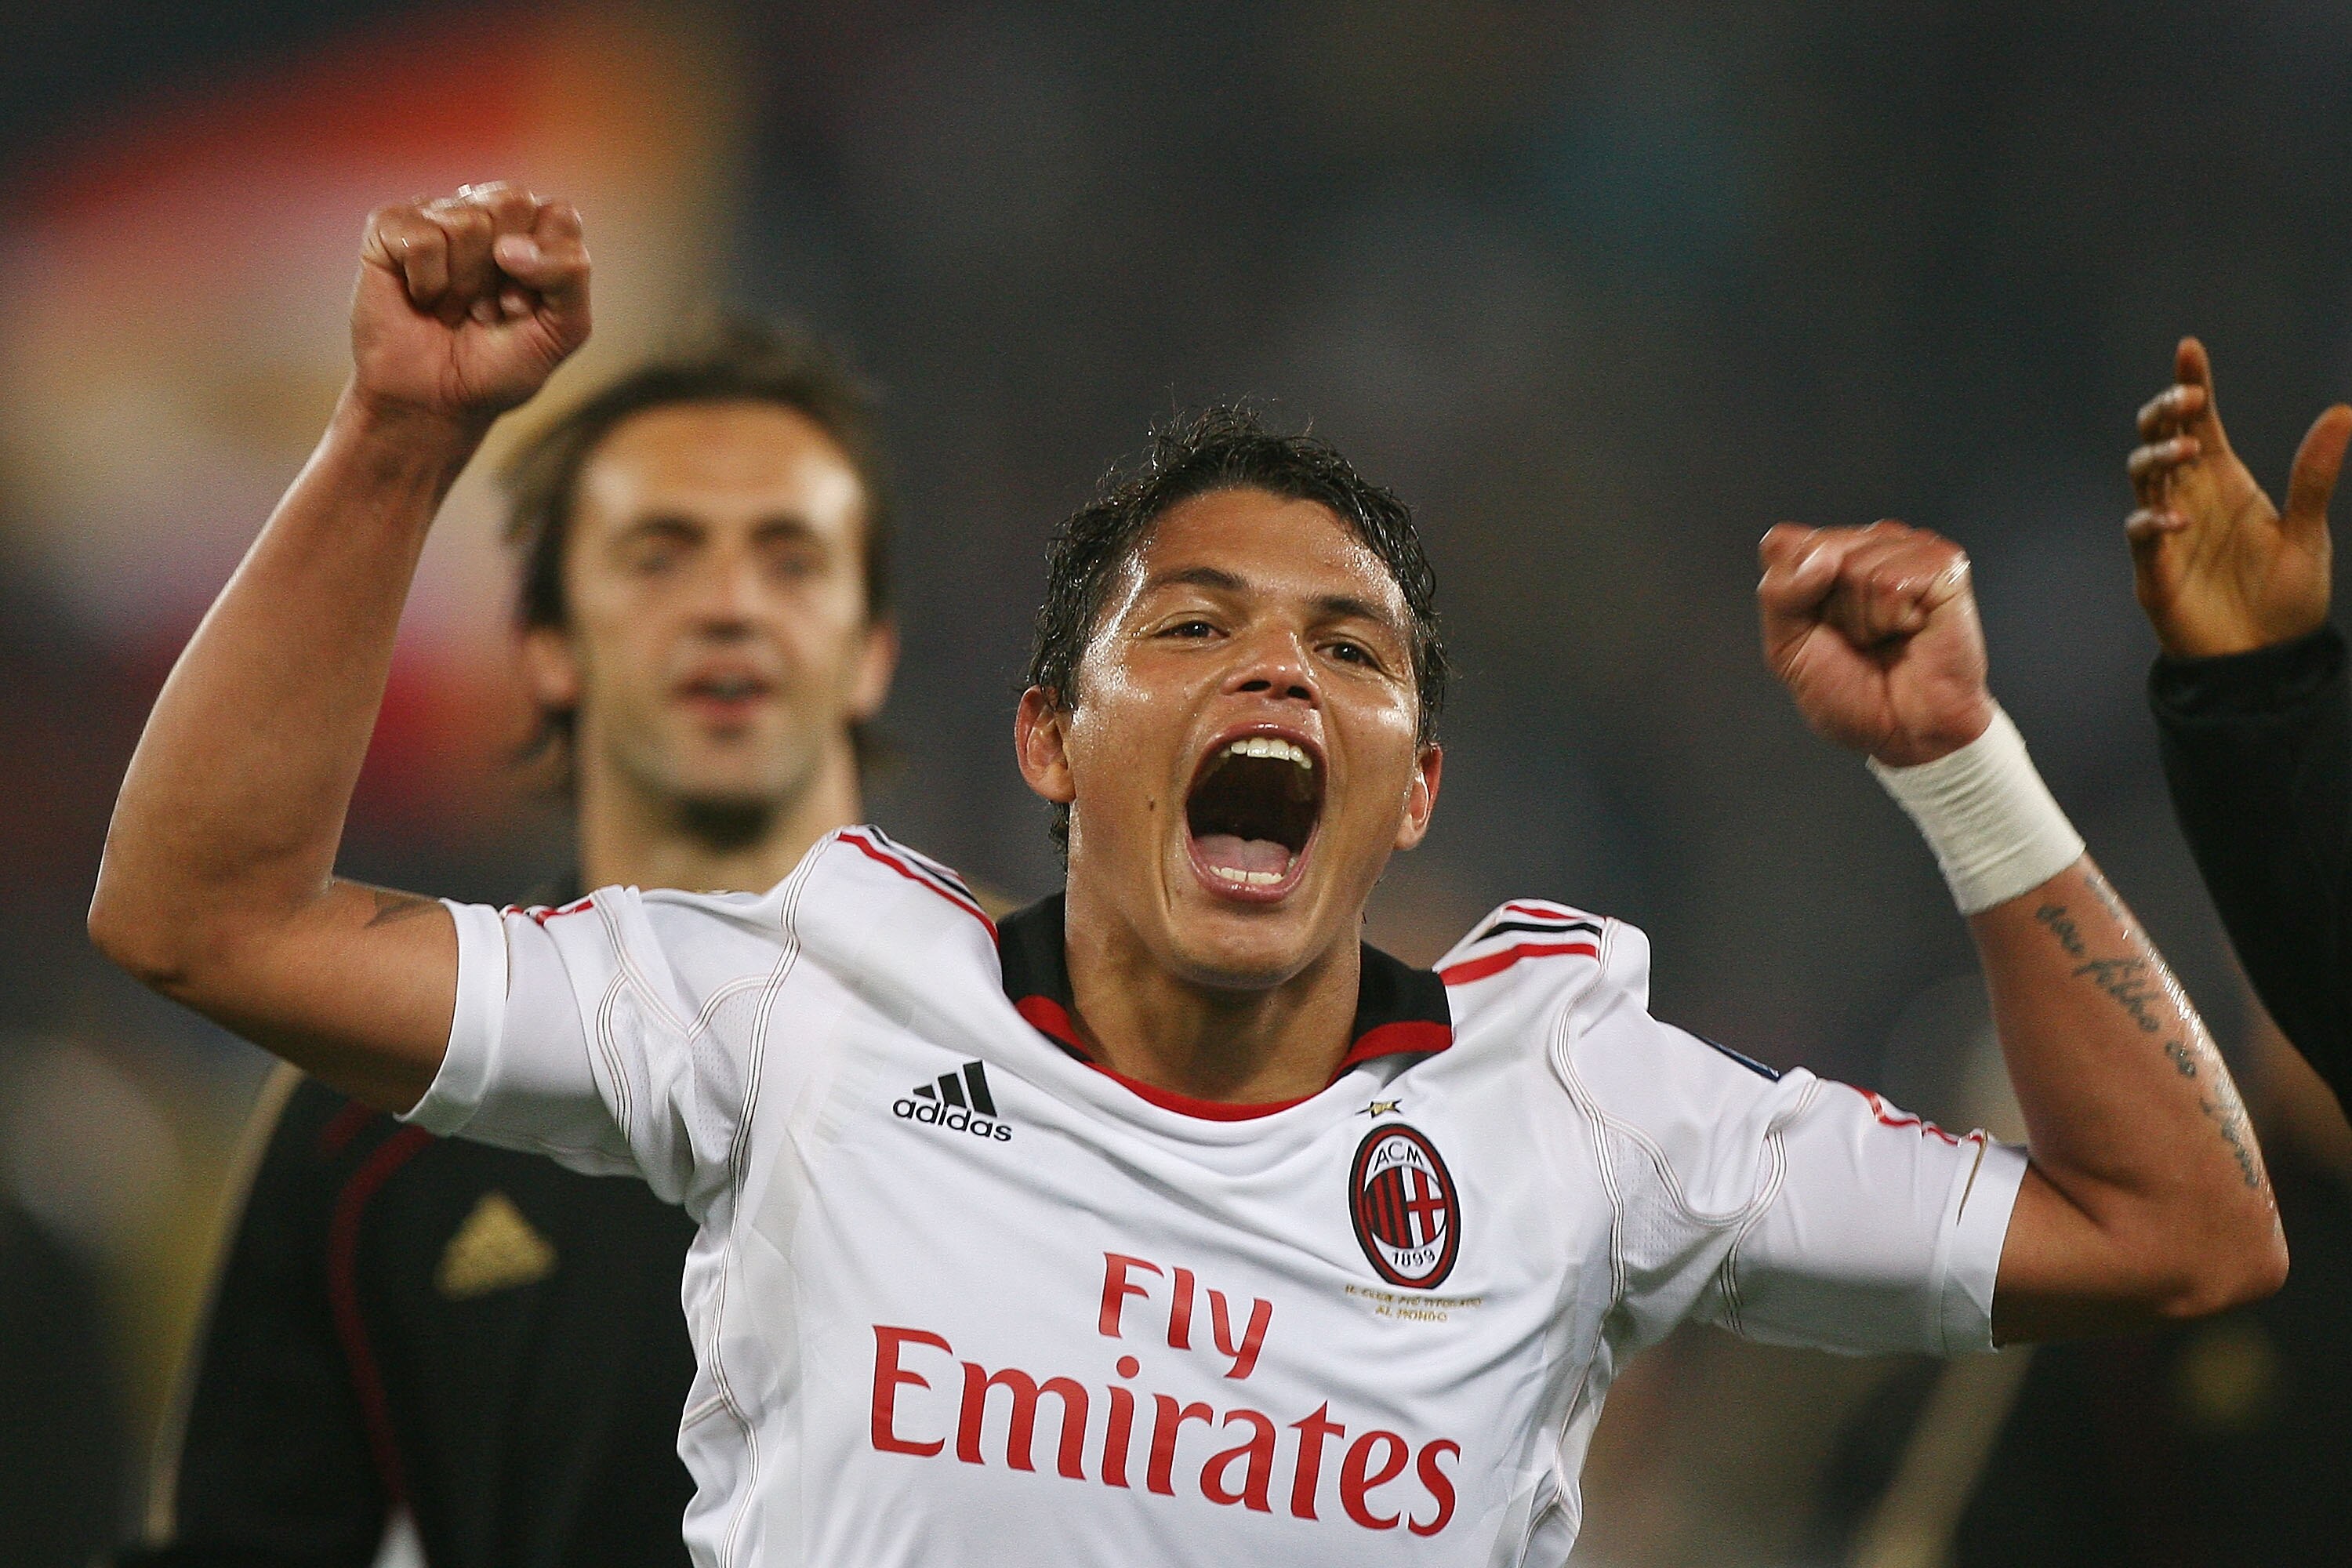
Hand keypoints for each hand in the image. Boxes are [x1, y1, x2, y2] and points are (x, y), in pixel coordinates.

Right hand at [349, 183, 590, 426]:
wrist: (437, 403)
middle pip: (512, 202)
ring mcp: (434, 215)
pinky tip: (423, 300)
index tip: (526, 307)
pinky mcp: (390, 229)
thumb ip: (570, 276)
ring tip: (455, 308)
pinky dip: (428, 284)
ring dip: (466, 285)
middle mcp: (483, 211)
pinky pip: (422, 240)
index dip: (547, 269)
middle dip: (506, 272)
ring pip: (468, 222)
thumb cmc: (501, 364)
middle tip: (489, 307)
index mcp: (531, 229)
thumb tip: (510, 247)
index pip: (558, 215)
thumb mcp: (564, 328)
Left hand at [1758, 520, 1993, 766]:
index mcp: (1830, 553)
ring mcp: (1911, 550)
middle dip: (1828, 611)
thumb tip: (1823, 556)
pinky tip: (1912, 631)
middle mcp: (1871, 542)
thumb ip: (1780, 594)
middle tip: (1858, 639)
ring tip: (1887, 637)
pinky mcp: (1946, 567)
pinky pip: (1893, 581)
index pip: (1781, 543)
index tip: (1816, 630)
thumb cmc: (1850, 690)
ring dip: (1863, 620)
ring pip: (1855, 567)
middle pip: (1818, 552)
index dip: (1789, 596)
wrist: (1904, 732)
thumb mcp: (1787, 648)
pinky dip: (1893, 619)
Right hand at [2126, 337, 2349, 657]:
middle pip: (2161, 439)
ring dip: (2158, 457)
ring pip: (2143, 478)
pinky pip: (2140, 535)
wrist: (2268, 661)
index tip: (2190, 349)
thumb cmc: (2286, 597)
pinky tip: (2178, 521)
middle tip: (2188, 401)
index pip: (2202, 422)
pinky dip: (2151, 523)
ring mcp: (2166, 531)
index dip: (2192, 384)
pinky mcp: (2154, 569)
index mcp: (2224, 481)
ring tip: (2186, 451)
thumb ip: (2315, 474)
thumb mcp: (2308, 530)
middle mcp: (2190, 498)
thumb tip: (2343, 412)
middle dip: (2166, 413)